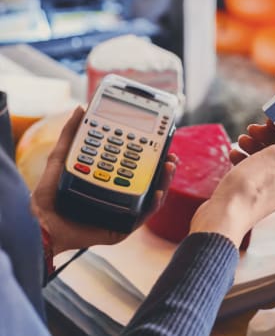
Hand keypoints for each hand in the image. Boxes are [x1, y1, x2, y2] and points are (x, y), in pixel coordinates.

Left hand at [31, 107, 177, 254]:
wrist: (43, 221)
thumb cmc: (51, 194)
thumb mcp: (62, 156)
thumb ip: (71, 133)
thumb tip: (81, 109)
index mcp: (110, 178)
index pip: (137, 164)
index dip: (151, 154)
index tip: (160, 141)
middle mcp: (120, 194)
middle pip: (149, 180)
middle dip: (164, 167)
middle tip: (170, 156)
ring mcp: (123, 210)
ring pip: (152, 196)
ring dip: (164, 182)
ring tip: (168, 167)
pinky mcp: (123, 226)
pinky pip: (143, 215)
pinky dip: (153, 204)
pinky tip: (158, 192)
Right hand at [190, 126, 274, 246]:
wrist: (224, 216)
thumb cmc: (250, 187)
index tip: (273, 121)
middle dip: (269, 135)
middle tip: (253, 129)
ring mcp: (271, 190)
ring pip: (268, 159)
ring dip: (255, 145)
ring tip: (241, 140)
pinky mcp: (254, 193)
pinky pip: (254, 171)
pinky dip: (245, 159)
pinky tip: (233, 155)